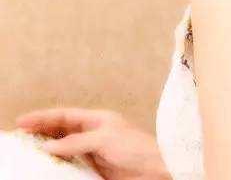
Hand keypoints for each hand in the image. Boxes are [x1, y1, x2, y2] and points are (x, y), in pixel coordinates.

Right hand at [16, 108, 170, 179]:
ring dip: (48, 150)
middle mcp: (94, 133)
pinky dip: (58, 165)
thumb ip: (77, 142)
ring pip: (64, 148)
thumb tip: (49, 147)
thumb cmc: (139, 148)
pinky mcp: (95, 167)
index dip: (43, 117)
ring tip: (28, 152)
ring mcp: (94, 151)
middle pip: (62, 130)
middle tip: (20, 136)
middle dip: (42, 132)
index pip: (65, 115)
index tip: (23, 121)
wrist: (157, 168)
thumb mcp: (105, 139)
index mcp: (98, 119)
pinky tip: (47, 168)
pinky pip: (71, 164)